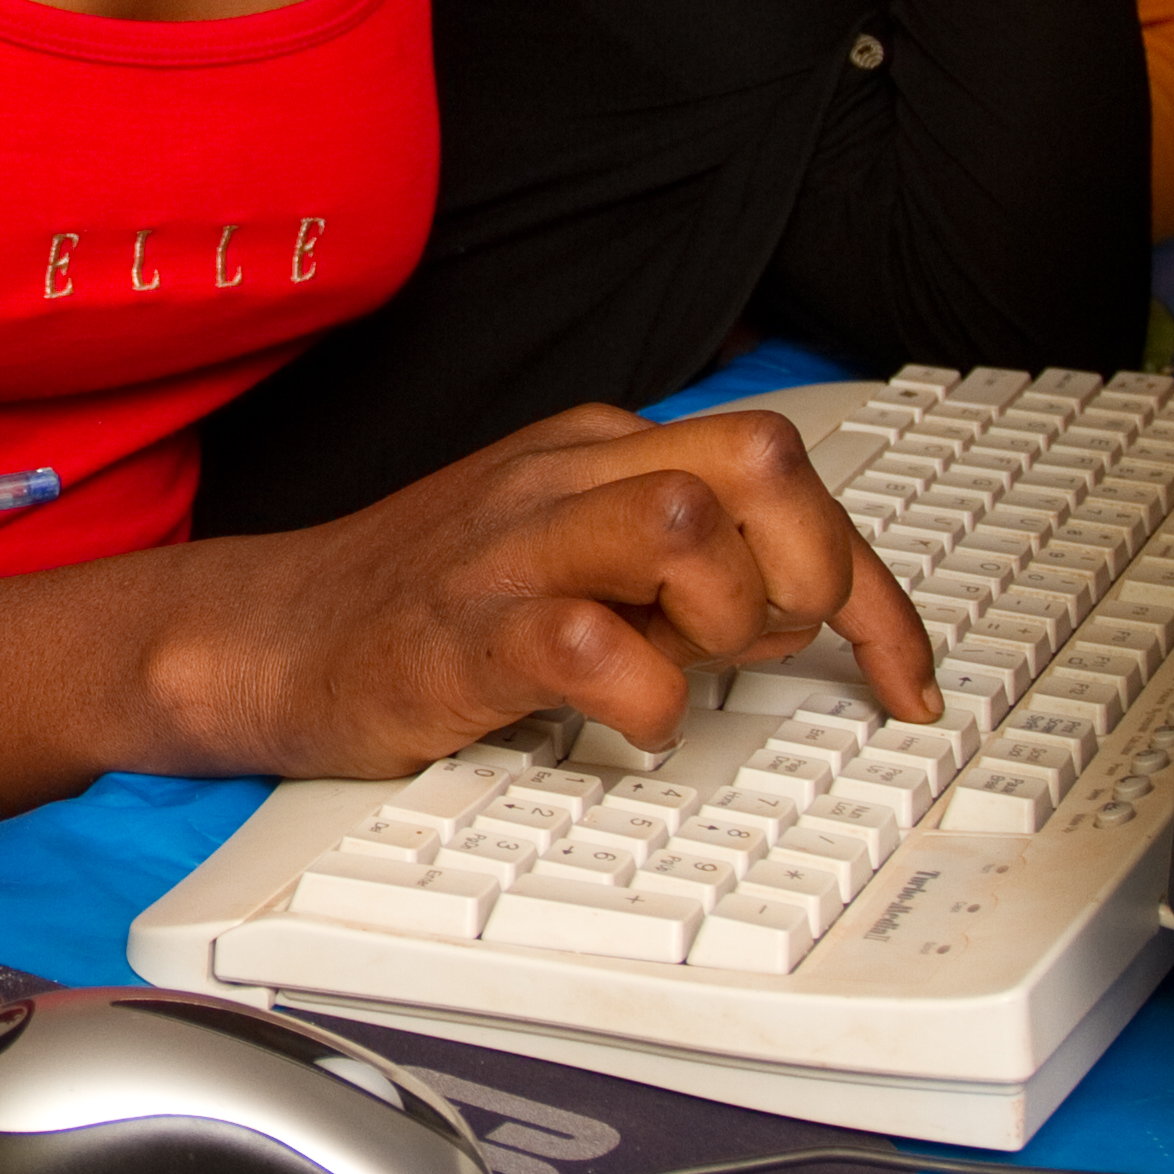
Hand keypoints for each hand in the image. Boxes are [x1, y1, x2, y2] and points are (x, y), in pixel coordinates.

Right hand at [174, 403, 940, 772]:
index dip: (876, 584)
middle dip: (815, 566)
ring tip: (695, 668)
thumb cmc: (427, 610)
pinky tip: (635, 722)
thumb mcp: (573, 557)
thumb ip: (684, 567)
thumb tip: (809, 613)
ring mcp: (513, 549)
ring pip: (683, 521)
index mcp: (602, 452)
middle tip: (782, 649)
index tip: (906, 675)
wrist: (267, 638)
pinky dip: (645, 697)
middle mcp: (567, 479)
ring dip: (731, 614)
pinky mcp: (463, 634)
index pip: (784, 468)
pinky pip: (590, 644)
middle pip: (758, 458)